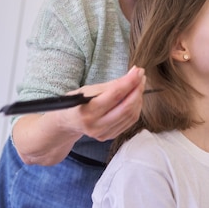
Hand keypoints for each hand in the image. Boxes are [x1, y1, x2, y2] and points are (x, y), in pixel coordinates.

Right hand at [13, 66, 145, 164]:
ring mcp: (103, 133)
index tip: (138, 71)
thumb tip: (134, 73)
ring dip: (138, 98)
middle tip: (141, 77)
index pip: (115, 95)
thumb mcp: (89, 90)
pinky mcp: (109, 136)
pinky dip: (135, 108)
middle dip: (137, 90)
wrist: (67, 123)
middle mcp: (95, 125)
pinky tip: (135, 98)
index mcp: (87, 111)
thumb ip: (112, 84)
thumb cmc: (77, 102)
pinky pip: (129, 122)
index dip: (129, 82)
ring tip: (139, 85)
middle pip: (126, 107)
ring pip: (130, 115)